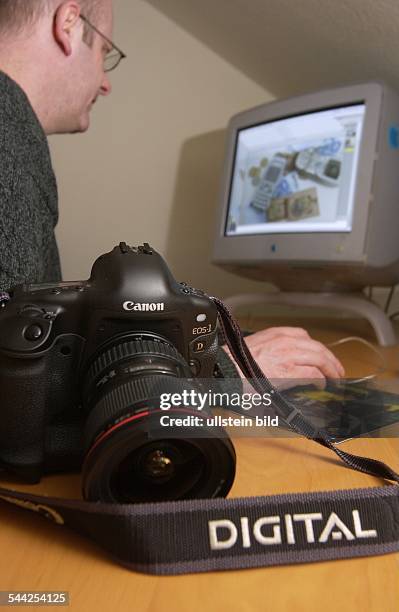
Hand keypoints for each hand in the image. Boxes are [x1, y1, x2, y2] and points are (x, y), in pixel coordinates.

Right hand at [222, 326, 344, 388]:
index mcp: (274, 334)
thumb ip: (266, 350)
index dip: (315, 347)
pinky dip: (321, 379)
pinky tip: (321, 385)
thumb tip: (273, 364)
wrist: (224, 371)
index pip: (302, 335)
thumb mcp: (251, 348)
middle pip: (316, 347)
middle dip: (330, 359)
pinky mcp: (290, 371)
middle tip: (336, 369)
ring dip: (331, 369)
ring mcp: (288, 354)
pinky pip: (314, 373)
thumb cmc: (232, 364)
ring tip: (336, 378)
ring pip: (320, 358)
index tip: (319, 355)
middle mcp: (284, 341)